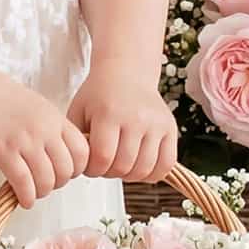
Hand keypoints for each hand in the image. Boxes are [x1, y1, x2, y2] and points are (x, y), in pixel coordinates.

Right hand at [0, 71, 89, 209]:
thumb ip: (50, 127)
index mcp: (55, 119)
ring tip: (33, 192)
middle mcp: (44, 131)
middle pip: (67, 170)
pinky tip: (23, 199)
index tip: (65, 172)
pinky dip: (27, 197)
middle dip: (59, 183)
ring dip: (42, 192)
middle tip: (47, 183)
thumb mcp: (36, 106)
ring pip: (47, 180)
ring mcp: (24, 142)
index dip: (77, 168)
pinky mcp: (3, 152)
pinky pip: (23, 183)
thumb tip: (57, 153)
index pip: (82, 151)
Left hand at [67, 66, 177, 183]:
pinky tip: (139, 167)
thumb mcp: (78, 111)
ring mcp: (156, 124)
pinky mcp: (170, 128)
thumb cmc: (99, 95)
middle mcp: (136, 118)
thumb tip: (81, 167)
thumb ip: (77, 140)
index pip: (103, 158)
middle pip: (123, 166)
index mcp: (109, 114)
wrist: (126, 72)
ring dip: (129, 175)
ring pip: (144, 169)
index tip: (90, 165)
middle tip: (104, 165)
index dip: (93, 170)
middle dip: (109, 173)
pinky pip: (166, 164)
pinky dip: (152, 174)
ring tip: (120, 165)